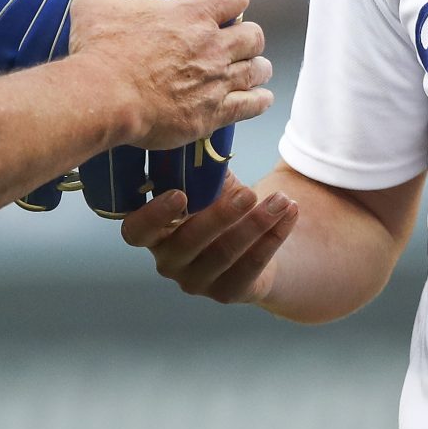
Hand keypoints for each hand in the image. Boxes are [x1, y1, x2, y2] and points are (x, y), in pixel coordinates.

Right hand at [61, 0, 271, 148]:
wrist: (102, 97)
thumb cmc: (100, 48)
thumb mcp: (94, 0)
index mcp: (191, 15)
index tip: (223, 7)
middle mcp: (212, 45)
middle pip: (254, 35)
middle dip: (246, 38)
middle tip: (231, 44)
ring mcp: (217, 80)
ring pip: (258, 69)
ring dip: (253, 68)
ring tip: (245, 71)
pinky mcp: (214, 113)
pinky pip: (253, 105)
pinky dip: (258, 100)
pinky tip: (256, 99)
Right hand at [120, 174, 298, 304]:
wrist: (251, 246)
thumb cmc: (219, 208)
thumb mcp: (208, 188)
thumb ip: (203, 170)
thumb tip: (208, 136)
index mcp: (154, 233)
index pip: (136, 232)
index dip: (152, 215)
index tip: (179, 194)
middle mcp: (169, 261)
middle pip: (188, 242)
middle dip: (221, 215)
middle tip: (249, 193)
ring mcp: (196, 281)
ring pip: (225, 254)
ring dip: (257, 224)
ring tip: (282, 199)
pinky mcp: (227, 292)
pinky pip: (251, 266)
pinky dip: (274, 237)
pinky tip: (291, 214)